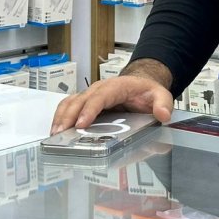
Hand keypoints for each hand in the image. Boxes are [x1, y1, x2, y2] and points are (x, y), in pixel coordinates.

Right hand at [50, 76, 173, 134]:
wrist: (141, 84)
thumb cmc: (146, 91)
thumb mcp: (160, 95)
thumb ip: (163, 104)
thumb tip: (163, 115)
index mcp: (117, 86)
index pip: (100, 96)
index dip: (90, 109)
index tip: (82, 123)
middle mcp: (100, 89)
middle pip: (81, 100)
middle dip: (69, 116)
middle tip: (61, 133)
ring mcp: (91, 95)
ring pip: (71, 102)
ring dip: (61, 117)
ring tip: (55, 134)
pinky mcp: (86, 103)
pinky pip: (69, 107)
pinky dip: (61, 116)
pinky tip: (57, 130)